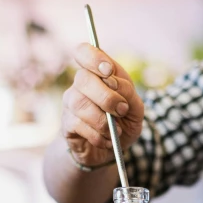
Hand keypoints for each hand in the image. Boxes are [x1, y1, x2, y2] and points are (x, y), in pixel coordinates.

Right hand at [63, 43, 144, 167]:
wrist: (113, 150)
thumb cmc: (124, 123)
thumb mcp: (136, 108)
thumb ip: (129, 92)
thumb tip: (113, 83)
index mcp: (97, 74)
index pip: (83, 52)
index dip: (94, 58)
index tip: (108, 71)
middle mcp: (80, 85)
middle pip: (83, 78)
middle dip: (106, 96)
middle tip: (121, 110)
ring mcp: (70, 104)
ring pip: (79, 103)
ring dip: (102, 120)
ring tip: (116, 131)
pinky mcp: (66, 124)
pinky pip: (78, 125)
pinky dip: (98, 136)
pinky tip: (106, 140)